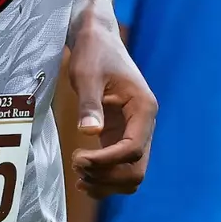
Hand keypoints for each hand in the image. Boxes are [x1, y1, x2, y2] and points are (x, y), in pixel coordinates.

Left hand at [68, 15, 155, 196]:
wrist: (97, 39)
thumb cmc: (94, 52)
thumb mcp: (88, 74)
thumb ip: (89, 103)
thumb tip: (89, 132)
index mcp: (143, 108)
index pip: (132, 149)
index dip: (106, 161)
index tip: (78, 158)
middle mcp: (144, 124)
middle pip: (136, 169)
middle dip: (107, 176)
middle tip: (77, 166)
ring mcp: (134, 131)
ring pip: (130, 173)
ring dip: (107, 182)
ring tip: (78, 175)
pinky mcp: (120, 135)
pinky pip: (119, 167)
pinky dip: (105, 178)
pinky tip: (83, 177)